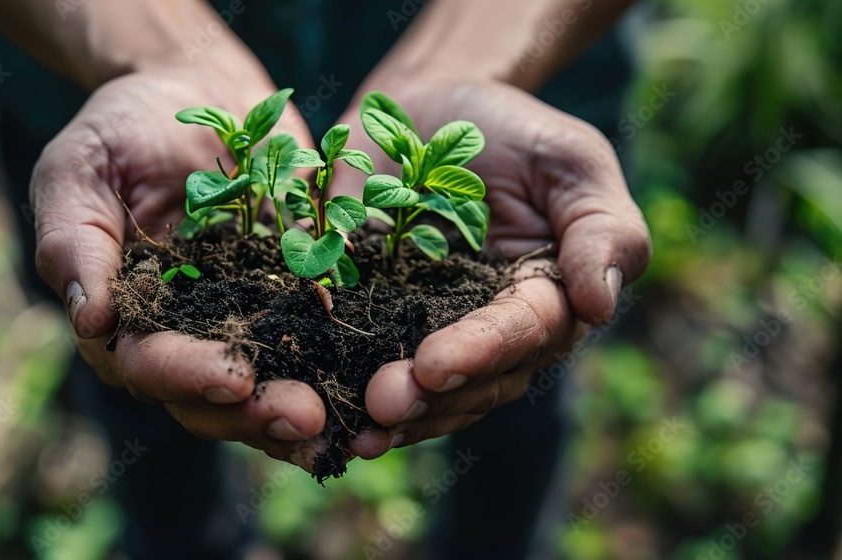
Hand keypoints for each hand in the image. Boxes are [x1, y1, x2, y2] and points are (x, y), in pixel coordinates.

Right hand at [31, 66, 326, 468]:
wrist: (196, 86)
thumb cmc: (123, 124)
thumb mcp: (80, 168)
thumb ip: (76, 240)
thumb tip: (91, 320)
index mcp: (123, 313)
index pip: (147, 363)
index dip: (187, 377)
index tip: (234, 379)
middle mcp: (181, 331)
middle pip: (209, 395)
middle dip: (254, 413)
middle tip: (305, 418)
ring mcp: (239, 318)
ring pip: (264, 385)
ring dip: (299, 407)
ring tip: (339, 421)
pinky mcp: (289, 296)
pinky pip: (314, 340)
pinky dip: (339, 365)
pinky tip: (373, 379)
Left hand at [331, 79, 650, 456]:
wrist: (425, 109)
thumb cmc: (509, 131)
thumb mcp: (569, 161)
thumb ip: (600, 228)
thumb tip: (600, 306)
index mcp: (544, 300)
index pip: (521, 334)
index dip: (480, 352)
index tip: (436, 364)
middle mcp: (489, 332)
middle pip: (471, 381)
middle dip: (428, 397)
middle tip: (382, 403)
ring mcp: (429, 332)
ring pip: (423, 391)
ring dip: (390, 414)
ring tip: (354, 428)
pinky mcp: (375, 320)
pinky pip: (362, 362)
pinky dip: (341, 385)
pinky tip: (314, 407)